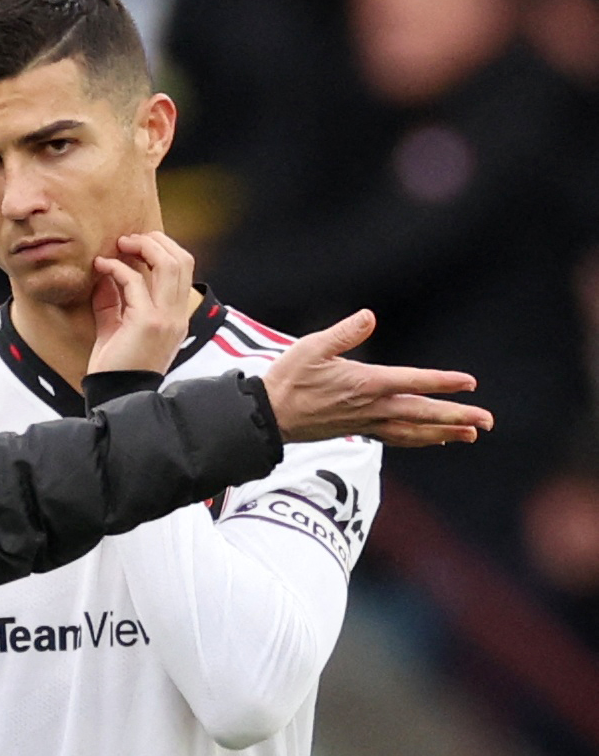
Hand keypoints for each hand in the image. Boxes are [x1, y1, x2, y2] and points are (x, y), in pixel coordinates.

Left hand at [88, 232, 194, 374]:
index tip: (134, 246)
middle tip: (127, 239)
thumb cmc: (114, 366)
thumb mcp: (115, 327)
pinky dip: (117, 268)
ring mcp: (166, 318)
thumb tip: (105, 272)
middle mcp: (177, 316)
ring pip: (169, 263)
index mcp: (176, 317)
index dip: (162, 249)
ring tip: (120, 245)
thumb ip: (114, 300)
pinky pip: (135, 281)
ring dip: (143, 247)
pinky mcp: (147, 322)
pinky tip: (101, 267)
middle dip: (155, 241)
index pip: (183, 270)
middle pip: (182, 259)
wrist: (113, 396)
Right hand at [262, 310, 493, 446]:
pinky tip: (434, 438)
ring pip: (413, 430)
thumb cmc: (287, 379)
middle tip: (488, 421)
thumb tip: (369, 316)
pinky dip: (419, 438)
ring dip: (444, 432)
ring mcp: (365, 422)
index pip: (412, 381)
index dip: (441, 381)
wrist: (268, 416)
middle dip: (456, 416)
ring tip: (472, 435)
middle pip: (421, 413)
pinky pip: (397, 437)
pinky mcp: (358, 430)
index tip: (469, 383)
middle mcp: (370, 407)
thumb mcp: (311, 347)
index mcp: (363, 383)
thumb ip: (343, 332)